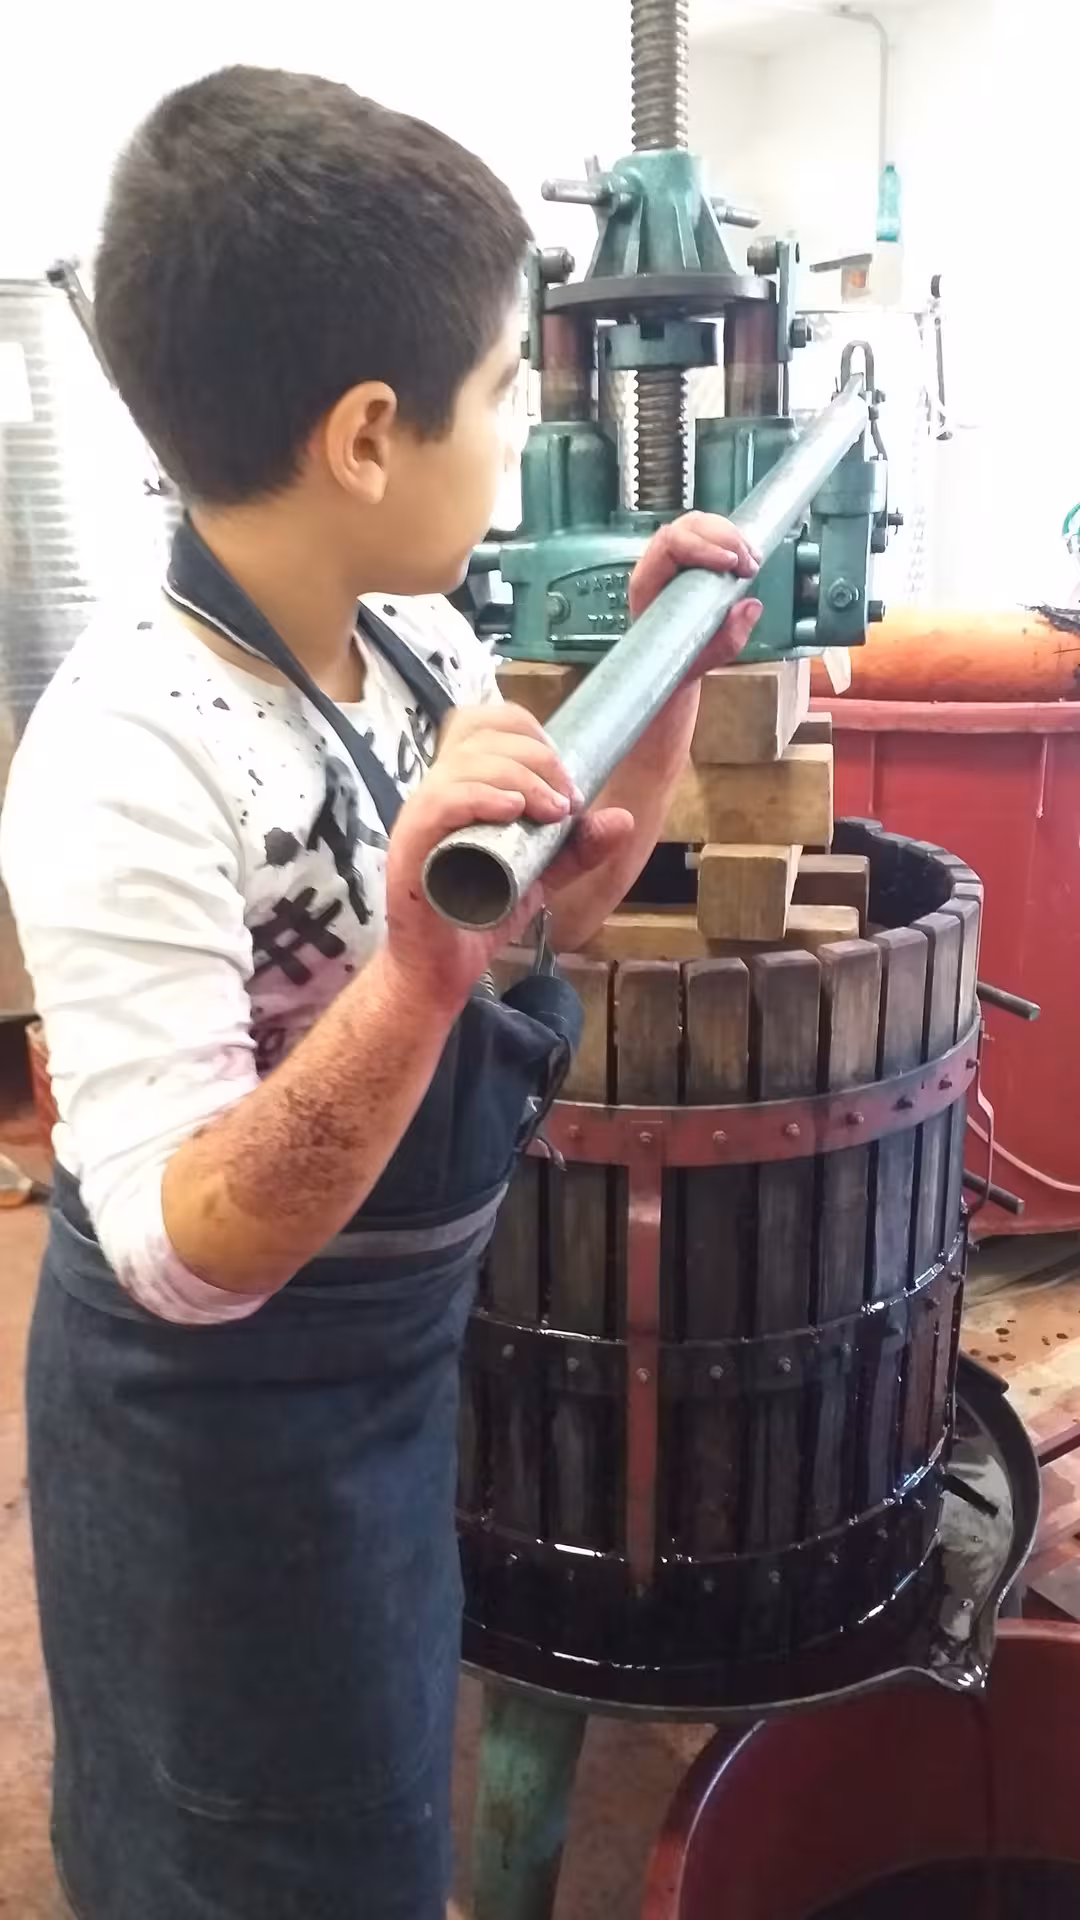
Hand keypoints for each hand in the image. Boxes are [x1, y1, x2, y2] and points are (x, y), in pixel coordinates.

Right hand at [384, 703, 630, 1014]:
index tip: (565, 778)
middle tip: (567, 801)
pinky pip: (439, 804)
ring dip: (520, 777)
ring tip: (553, 812)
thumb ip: (578, 848)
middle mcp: (437, 792)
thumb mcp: (542, 875)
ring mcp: (421, 818)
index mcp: (461, 786)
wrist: (442, 970)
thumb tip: (623, 818)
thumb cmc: (479, 916)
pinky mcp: (411, 848)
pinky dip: (479, 797)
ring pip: (464, 764)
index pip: (484, 724)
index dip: (529, 733)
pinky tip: (511, 809)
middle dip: (537, 757)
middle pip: (480, 735)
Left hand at [629, 511, 763, 675]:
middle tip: (749, 565)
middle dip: (725, 538)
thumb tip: (751, 607)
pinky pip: (711, 532)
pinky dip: (735, 540)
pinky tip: (751, 557)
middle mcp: (658, 564)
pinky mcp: (692, 555)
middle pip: (688, 527)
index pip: (670, 544)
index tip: (729, 563)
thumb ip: (728, 637)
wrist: (668, 663)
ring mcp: (674, 556)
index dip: (702, 547)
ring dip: (733, 537)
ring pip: (701, 524)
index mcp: (648, 583)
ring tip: (753, 562)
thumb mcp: (704, 657)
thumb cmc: (676, 658)